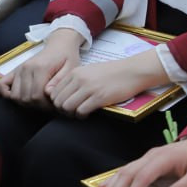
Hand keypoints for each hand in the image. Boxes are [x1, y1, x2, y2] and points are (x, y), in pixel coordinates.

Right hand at [0, 28, 82, 107]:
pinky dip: (7, 93)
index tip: (54, 105)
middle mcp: (27, 68)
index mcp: (41, 68)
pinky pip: (2, 85)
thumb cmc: (67, 57)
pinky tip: (21, 95)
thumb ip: (60, 80)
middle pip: (25, 98)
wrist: (59, 44)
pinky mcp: (15, 70)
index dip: (45, 105)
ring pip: (15, 95)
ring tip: (38, 101)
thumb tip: (47, 92)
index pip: (36, 96)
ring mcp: (19, 69)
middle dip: (37, 106)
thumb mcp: (71, 68)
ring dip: (26, 102)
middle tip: (48, 105)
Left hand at [48, 50, 169, 117]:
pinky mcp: (99, 98)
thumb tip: (63, 94)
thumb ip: (76, 79)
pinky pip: (81, 111)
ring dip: (72, 114)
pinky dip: (82, 116)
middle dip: (63, 110)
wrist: (132, 71)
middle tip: (72, 112)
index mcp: (76, 72)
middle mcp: (80, 79)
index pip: (54, 92)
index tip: (66, 105)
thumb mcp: (90, 70)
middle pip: (58, 101)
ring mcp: (89, 88)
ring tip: (80, 113)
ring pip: (67, 107)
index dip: (57, 102)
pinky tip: (88, 114)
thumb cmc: (113, 72)